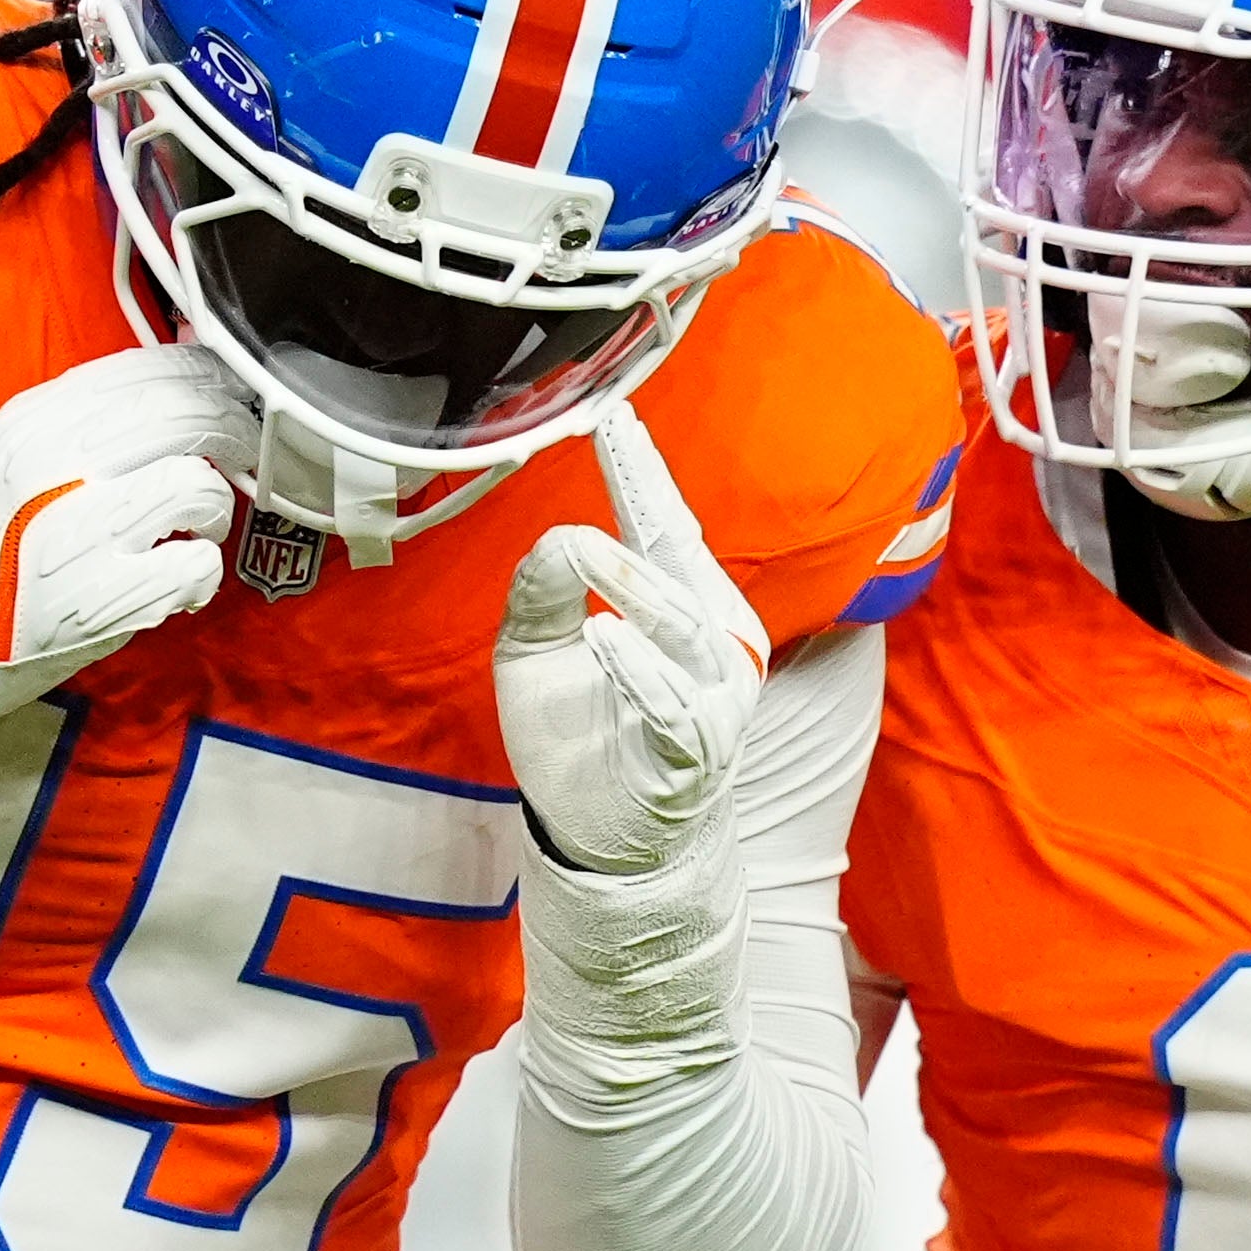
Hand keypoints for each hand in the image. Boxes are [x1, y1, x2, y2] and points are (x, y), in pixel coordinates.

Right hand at [0, 344, 257, 722]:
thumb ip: (74, 418)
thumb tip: (163, 381)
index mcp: (32, 423)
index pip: (146, 371)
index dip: (205, 376)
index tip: (226, 389)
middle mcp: (58, 466)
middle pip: (186, 415)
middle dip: (231, 430)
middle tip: (239, 452)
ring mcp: (82, 532)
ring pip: (199, 485)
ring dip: (214, 507)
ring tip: (194, 528)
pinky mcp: (105, 597)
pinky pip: (196, 565)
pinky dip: (201, 573)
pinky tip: (179, 580)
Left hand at [495, 409, 769, 875]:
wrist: (599, 834)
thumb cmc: (577, 733)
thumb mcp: (535, 649)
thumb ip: (542, 590)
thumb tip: (562, 536)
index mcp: (680, 605)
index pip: (662, 526)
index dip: (642, 472)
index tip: (616, 416)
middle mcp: (712, 639)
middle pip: (678, 554)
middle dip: (647, 492)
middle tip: (613, 437)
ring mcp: (714, 694)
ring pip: (678, 623)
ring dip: (630, 585)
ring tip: (586, 557)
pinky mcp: (699, 748)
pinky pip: (673, 702)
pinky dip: (638, 668)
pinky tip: (604, 637)